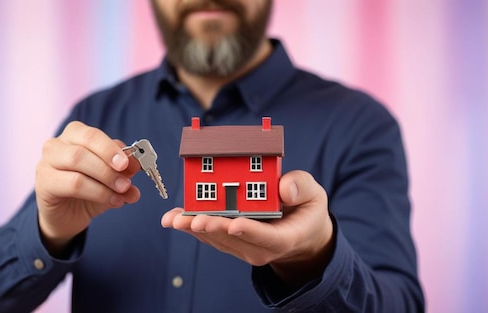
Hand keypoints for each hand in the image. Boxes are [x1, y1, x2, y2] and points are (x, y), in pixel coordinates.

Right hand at [35, 121, 141, 254]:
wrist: (67, 217)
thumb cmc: (88, 190)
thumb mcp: (111, 178)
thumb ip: (124, 170)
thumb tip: (138, 166)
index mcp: (74, 135)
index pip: (93, 134)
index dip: (112, 147)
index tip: (129, 163)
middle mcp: (57, 144)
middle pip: (84, 144)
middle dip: (109, 161)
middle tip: (127, 179)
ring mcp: (46, 163)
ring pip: (77, 161)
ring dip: (105, 178)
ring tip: (122, 191)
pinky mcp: (43, 184)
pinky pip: (72, 184)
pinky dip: (97, 192)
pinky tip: (112, 201)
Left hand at [161, 170, 334, 287]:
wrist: (299, 231)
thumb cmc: (305, 209)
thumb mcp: (313, 195)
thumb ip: (301, 188)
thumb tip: (284, 188)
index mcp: (285, 237)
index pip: (267, 238)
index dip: (250, 231)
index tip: (234, 223)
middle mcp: (262, 249)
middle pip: (235, 240)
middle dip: (213, 229)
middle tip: (195, 220)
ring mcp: (244, 248)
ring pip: (217, 239)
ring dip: (194, 228)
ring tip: (174, 218)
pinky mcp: (230, 243)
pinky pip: (209, 236)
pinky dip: (191, 226)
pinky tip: (174, 217)